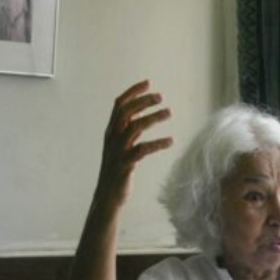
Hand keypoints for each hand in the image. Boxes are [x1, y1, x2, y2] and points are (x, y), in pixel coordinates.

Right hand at [96, 80, 172, 206]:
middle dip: (143, 101)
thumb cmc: (118, 170)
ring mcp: (118, 151)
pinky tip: (171, 141)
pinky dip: (158, 143)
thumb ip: (129, 131)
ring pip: (134, 127)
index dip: (133, 92)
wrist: (108, 196)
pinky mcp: (125, 164)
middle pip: (125, 112)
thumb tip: (143, 115)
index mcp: (111, 132)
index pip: (119, 105)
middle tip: (161, 97)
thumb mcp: (121, 147)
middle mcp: (112, 138)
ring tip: (169, 112)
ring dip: (153, 118)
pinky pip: (142, 150)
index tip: (148, 83)